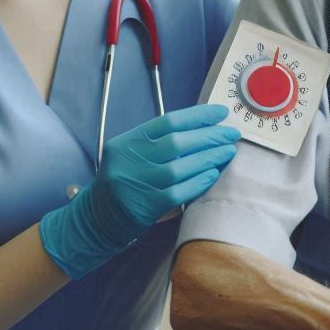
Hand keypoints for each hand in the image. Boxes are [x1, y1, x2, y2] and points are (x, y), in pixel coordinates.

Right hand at [40, 105, 240, 279]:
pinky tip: (213, 173)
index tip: (220, 113)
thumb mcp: (132, 153)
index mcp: (127, 142)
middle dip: (210, 135)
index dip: (198, 116)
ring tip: (228, 151)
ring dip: (210, 157)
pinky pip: (180, 191)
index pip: (168, 121)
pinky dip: (200, 181)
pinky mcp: (147, 206)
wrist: (98, 217)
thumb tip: (204, 127)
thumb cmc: (124, 180)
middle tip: (231, 133)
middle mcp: (131, 160)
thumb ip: (159, 140)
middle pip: (177, 142)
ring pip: (181, 166)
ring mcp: (138, 183)